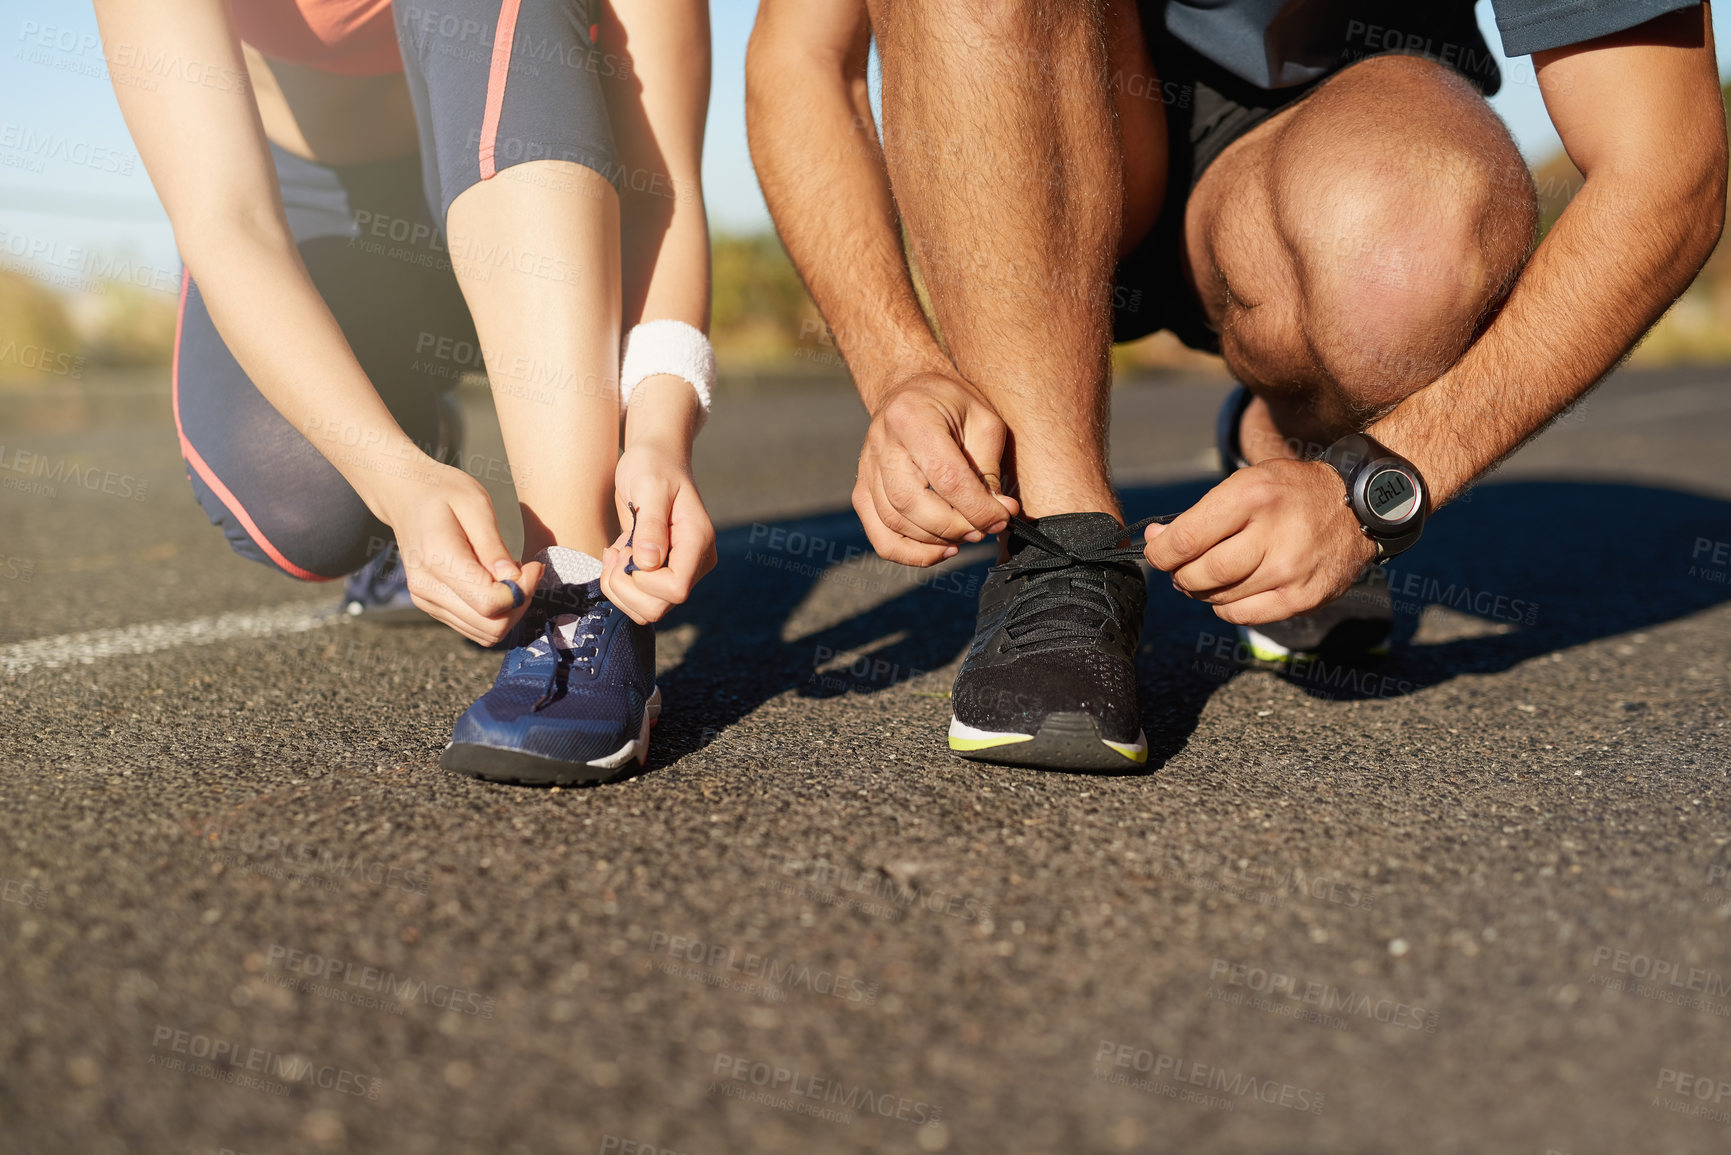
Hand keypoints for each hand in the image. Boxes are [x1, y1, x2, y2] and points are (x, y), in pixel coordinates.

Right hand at [373, 461, 542, 645]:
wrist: (406, 496)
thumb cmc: (443, 492)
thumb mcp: (475, 504)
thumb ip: (493, 546)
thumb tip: (514, 581)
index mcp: (437, 559)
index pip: (490, 603)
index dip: (523, 590)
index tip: (533, 565)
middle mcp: (427, 589)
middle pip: (491, 627)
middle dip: (520, 603)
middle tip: (525, 570)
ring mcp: (427, 602)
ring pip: (486, 634)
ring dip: (509, 610)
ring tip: (509, 573)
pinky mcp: (433, 607)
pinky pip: (476, 627)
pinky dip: (495, 612)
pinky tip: (495, 582)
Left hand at [601, 443, 716, 624]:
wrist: (655, 457)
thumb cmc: (653, 465)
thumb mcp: (649, 487)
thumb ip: (650, 525)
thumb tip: (648, 563)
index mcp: (698, 542)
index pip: (676, 588)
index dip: (643, 581)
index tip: (627, 550)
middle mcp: (695, 562)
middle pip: (659, 607)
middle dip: (625, 586)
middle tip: (617, 551)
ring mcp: (680, 570)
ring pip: (647, 611)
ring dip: (619, 588)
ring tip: (615, 552)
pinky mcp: (663, 574)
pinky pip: (639, 600)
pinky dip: (619, 585)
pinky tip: (617, 555)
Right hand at [854, 372, 1019, 565]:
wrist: (911, 391)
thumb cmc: (952, 404)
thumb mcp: (983, 421)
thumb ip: (989, 467)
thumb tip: (999, 514)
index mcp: (911, 417)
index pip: (945, 476)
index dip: (977, 507)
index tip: (1003, 518)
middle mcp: (881, 444)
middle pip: (913, 504)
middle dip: (957, 526)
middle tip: (986, 529)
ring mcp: (865, 470)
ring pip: (896, 523)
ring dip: (938, 541)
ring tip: (970, 534)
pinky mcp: (862, 491)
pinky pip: (881, 537)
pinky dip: (911, 554)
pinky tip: (942, 550)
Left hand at [1143, 459, 1378, 624]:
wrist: (1357, 509)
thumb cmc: (1290, 494)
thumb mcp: (1246, 483)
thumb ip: (1199, 514)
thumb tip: (1154, 539)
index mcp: (1253, 496)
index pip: (1187, 539)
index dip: (1160, 553)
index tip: (1157, 553)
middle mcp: (1273, 534)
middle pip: (1201, 572)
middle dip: (1180, 575)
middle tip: (1179, 569)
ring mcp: (1290, 570)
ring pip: (1219, 597)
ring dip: (1201, 591)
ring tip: (1204, 576)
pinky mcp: (1302, 597)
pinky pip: (1243, 615)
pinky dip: (1225, 607)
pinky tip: (1230, 591)